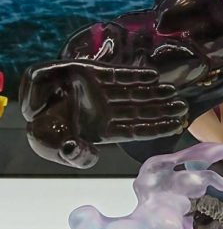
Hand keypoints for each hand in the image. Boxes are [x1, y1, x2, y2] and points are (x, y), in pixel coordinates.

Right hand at [20, 60, 188, 167]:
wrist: (31, 108)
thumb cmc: (44, 131)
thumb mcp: (55, 147)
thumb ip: (75, 155)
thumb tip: (88, 155)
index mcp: (104, 130)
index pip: (136, 130)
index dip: (156, 127)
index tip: (176, 125)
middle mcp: (109, 111)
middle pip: (142, 111)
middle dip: (163, 109)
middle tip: (184, 107)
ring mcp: (104, 92)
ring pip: (136, 93)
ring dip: (155, 92)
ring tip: (174, 91)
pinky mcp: (96, 73)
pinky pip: (120, 75)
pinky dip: (136, 74)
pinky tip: (153, 75)